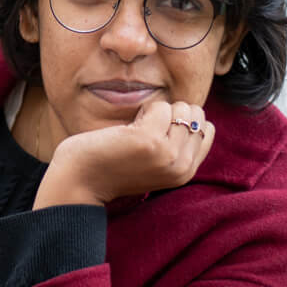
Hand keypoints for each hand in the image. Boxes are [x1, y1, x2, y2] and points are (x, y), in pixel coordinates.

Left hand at [32, 97, 212, 209]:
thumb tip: (193, 112)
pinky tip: (128, 127)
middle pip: (197, 115)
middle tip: (145, 129)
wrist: (80, 180)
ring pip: (182, 108)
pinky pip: (161, 106)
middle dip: (172, 112)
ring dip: (158, 110)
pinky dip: (144, 109)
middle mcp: (182, 167)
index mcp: (185, 173)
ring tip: (136, 129)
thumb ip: (176, 145)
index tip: (159, 132)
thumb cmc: (113, 164)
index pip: (207, 130)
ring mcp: (168, 155)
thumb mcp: (155, 161)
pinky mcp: (151, 141)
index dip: (183, 121)